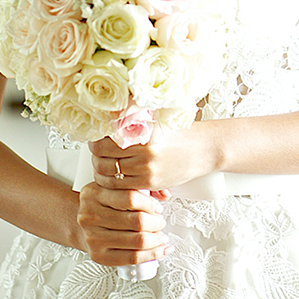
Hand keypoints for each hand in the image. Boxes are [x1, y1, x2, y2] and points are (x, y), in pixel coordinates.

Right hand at [75, 181, 171, 266]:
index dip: (150, 204)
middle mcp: (90, 215)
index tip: (157, 207)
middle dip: (156, 222)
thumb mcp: (113, 188)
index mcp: (94, 193)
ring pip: (137, 241)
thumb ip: (137, 186)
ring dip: (156, 239)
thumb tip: (164, 195)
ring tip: (160, 236)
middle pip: (137, 221)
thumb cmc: (102, 206)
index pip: (131, 197)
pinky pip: (132, 258)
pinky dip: (152, 255)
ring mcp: (93, 237)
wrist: (80, 226)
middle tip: (160, 222)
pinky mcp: (99, 256)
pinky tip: (159, 250)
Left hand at [89, 126, 214, 191]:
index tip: (95, 136)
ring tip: (101, 163)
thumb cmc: (181, 133)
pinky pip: (120, 186)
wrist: (204, 149)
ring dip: (99, 169)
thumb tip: (109, 111)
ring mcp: (147, 169)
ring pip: (108, 173)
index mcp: (144, 131)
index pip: (106, 136)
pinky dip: (111, 182)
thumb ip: (134, 116)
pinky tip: (113, 175)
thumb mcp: (158, 118)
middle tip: (95, 150)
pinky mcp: (150, 183)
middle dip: (94, 154)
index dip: (95, 137)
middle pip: (102, 156)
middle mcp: (145, 151)